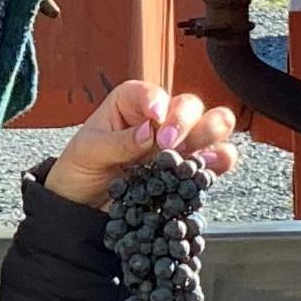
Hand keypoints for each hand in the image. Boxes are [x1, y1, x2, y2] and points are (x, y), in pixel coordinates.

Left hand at [43, 80, 237, 209]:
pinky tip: (209, 166)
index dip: (157, 101)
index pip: (151, 92)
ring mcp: (179, 143)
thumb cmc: (80, 169)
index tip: (154, 116)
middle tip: (167, 143)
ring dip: (210, 134)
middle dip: (184, 120)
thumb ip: (118, 141)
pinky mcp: (190, 169)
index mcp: (130, 103)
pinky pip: (217, 158)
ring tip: (193, 154)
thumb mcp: (88, 153)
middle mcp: (160, 119)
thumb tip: (148, 132)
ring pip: (212, 124)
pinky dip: (220, 160)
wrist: (84, 207)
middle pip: (188, 105)